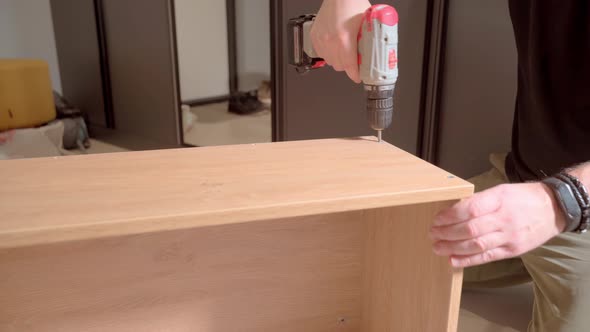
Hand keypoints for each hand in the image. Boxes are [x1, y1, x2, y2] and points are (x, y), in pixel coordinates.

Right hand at [311, 0, 370, 82]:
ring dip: (338, 60)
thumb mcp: (366, 24)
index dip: (355, 74)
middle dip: (348, 66)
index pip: (350, 66)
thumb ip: (368, 41)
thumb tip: (373, 54)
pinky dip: (328, 53)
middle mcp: (331, 41)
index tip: (358, 77)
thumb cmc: (352, 3)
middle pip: (339, 66)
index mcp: (345, 38)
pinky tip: (334, 46)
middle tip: (354, 61)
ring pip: (330, 61)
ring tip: (344, 52)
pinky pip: (321, 54)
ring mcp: (321, 39)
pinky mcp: (315, 36)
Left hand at [430, 183, 565, 267]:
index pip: (470, 209)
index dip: (449, 216)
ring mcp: (509, 237)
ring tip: (437, 247)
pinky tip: (453, 260)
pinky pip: (487, 257)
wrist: (553, 209)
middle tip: (433, 234)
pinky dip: (468, 260)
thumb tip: (452, 210)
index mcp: (499, 200)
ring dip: (452, 248)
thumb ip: (478, 201)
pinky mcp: (512, 250)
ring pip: (476, 245)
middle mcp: (504, 219)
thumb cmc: (522, 198)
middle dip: (447, 233)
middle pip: (470, 229)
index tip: (437, 219)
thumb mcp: (500, 191)